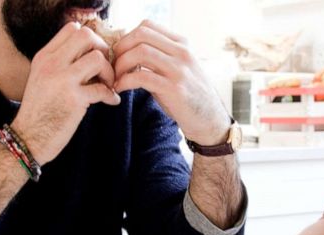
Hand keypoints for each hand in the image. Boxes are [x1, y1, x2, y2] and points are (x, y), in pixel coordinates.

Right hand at [12, 22, 121, 163]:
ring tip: (108, 85)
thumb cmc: (40, 111)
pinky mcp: (74, 100)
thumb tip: (92, 55)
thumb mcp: (43, 79)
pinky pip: (103, 89)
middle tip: (104, 69)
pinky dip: (111, 96)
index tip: (95, 57)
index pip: (72, 29)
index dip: (91, 40)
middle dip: (103, 50)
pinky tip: (111, 101)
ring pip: (97, 58)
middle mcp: (52, 64)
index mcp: (44, 56)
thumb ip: (61, 64)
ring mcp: (62, 80)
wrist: (27, 138)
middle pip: (87, 36)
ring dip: (109, 72)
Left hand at [112, 20, 230, 145]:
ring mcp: (180, 70)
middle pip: (141, 35)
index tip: (120, 54)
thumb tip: (128, 51)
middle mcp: (182, 53)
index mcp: (182, 44)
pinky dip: (124, 82)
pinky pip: (141, 77)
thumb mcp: (178, 69)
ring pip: (140, 52)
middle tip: (113, 65)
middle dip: (121, 49)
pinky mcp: (174, 89)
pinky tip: (120, 89)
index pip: (147, 26)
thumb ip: (159, 57)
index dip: (127, 38)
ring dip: (121, 65)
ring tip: (116, 78)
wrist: (210, 120)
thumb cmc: (189, 96)